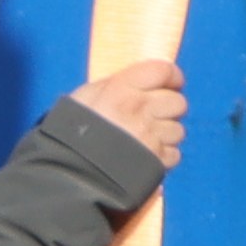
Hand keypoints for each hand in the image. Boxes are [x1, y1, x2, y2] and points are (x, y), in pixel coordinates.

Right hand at [71, 54, 187, 170]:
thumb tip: (138, 82)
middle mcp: (139, 109)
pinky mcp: (154, 162)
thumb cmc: (70, 134)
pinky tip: (145, 158)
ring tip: (144, 141)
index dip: (172, 77)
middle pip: (178, 102)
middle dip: (169, 110)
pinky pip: (173, 154)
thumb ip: (115, 86)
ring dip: (165, 136)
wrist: (67, 174)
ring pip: (177, 130)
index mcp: (122, 88)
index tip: (171, 84)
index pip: (164, 70)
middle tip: (154, 117)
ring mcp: (148, 137)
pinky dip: (162, 157)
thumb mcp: (85, 98)